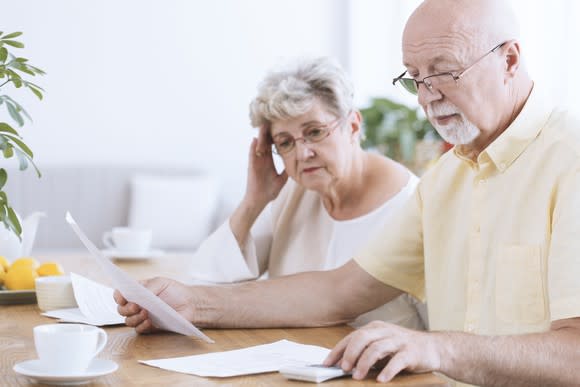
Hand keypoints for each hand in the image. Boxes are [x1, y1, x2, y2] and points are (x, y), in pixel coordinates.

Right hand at [114, 277, 193, 333]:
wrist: (190, 303)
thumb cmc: (175, 291)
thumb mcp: (161, 282)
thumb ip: (149, 287)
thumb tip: (139, 294)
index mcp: (137, 292)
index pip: (120, 294)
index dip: (118, 296)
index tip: (122, 297)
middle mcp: (137, 304)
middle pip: (121, 309)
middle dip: (126, 308)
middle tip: (135, 306)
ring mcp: (142, 316)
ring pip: (128, 321)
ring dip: (134, 317)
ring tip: (145, 313)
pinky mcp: (149, 327)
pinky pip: (139, 330)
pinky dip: (142, 326)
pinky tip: (149, 321)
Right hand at [245, 125, 287, 206]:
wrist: (260, 200)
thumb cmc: (269, 191)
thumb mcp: (282, 179)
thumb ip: (286, 170)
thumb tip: (296, 164)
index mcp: (268, 161)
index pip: (272, 146)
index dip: (276, 136)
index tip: (281, 126)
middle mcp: (262, 160)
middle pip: (265, 142)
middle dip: (268, 132)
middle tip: (271, 120)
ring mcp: (256, 162)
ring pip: (258, 146)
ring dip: (260, 136)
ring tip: (263, 125)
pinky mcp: (252, 167)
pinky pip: (252, 156)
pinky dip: (253, 148)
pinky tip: (255, 140)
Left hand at [323, 321, 441, 382]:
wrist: (434, 348)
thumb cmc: (403, 348)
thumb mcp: (382, 346)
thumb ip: (365, 351)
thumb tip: (342, 364)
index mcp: (375, 328)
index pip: (352, 337)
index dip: (338, 350)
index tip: (327, 364)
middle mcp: (385, 331)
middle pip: (362, 338)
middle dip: (350, 354)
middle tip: (343, 368)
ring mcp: (399, 340)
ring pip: (377, 348)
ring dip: (365, 363)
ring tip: (358, 376)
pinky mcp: (411, 352)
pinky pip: (397, 361)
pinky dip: (388, 370)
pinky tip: (381, 380)